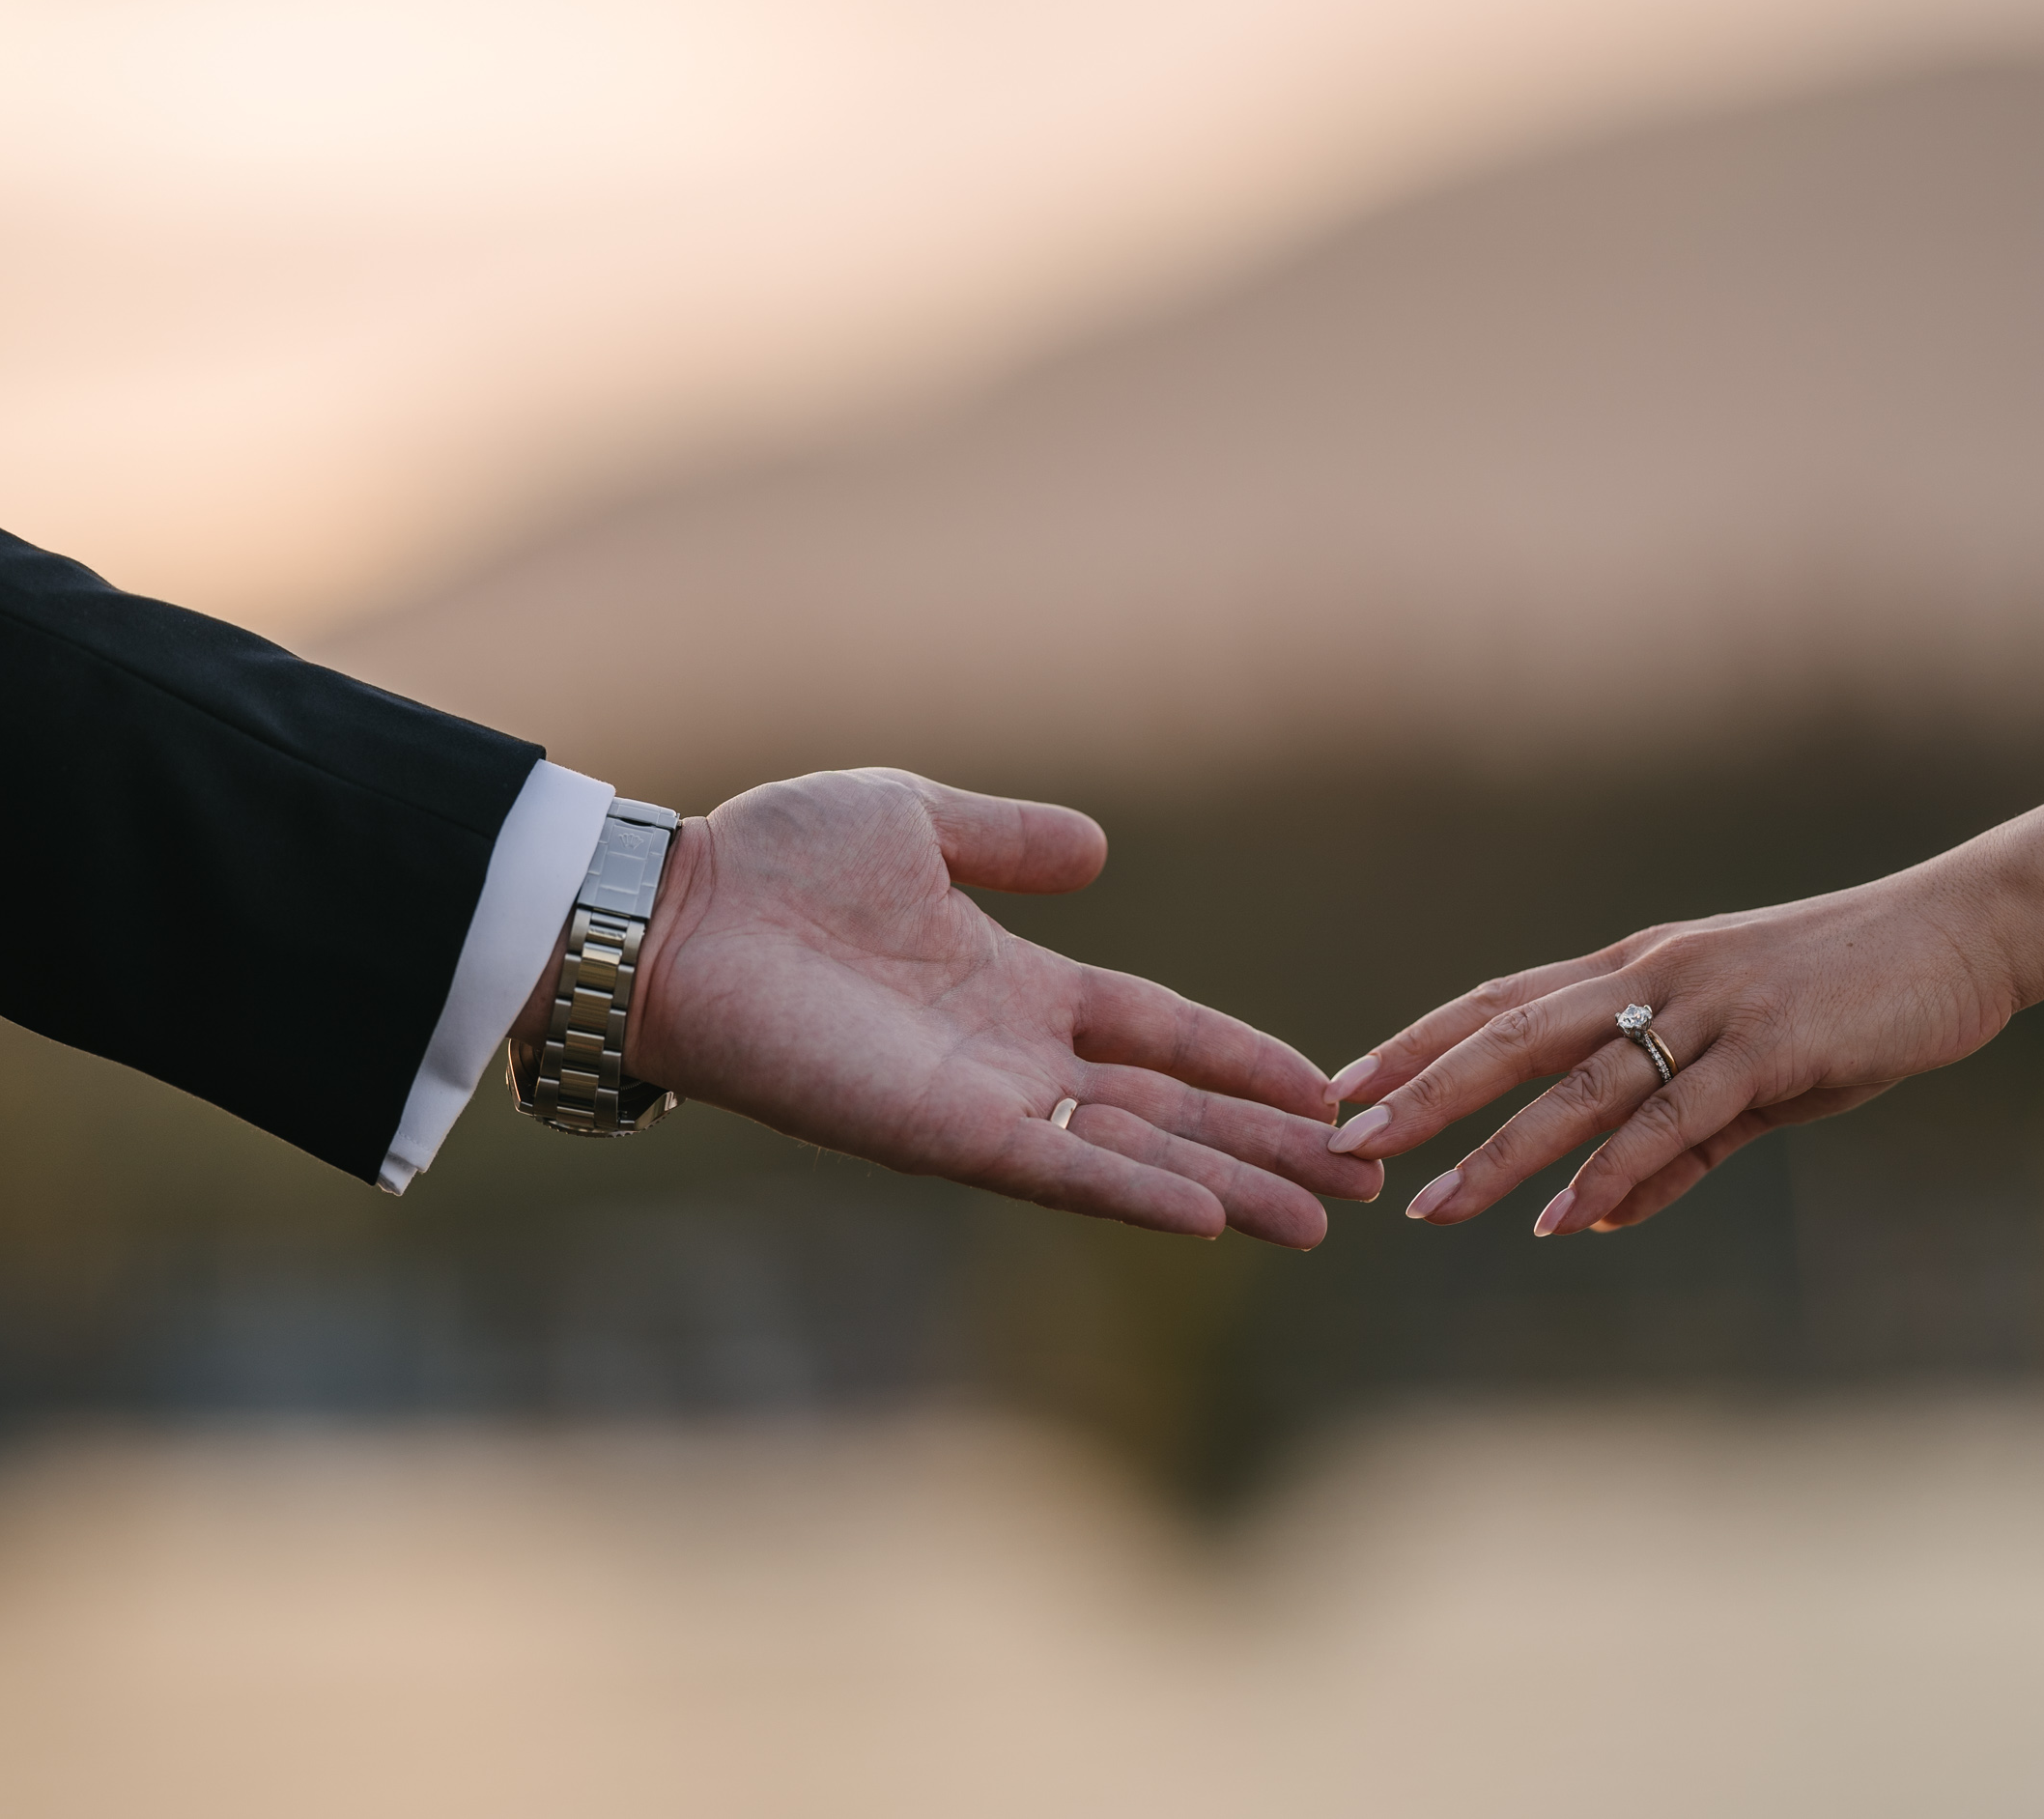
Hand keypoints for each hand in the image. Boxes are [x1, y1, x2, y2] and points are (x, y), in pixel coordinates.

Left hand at [585, 768, 1381, 1244]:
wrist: (675, 917)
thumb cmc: (770, 864)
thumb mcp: (916, 822)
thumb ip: (1010, 841)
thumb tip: (1096, 850)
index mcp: (1017, 986)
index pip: (1159, 1033)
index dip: (1243, 1060)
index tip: (1326, 1089)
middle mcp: (1013, 1060)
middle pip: (1172, 1112)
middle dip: (1269, 1147)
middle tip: (1368, 1181)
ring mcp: (985, 1105)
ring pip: (1138, 1154)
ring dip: (1233, 1186)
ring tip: (1327, 1220)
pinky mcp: (943, 1136)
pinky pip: (1060, 1173)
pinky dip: (1135, 1194)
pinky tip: (1209, 1215)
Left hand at [1322, 867, 2020, 1234]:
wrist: (1964, 936)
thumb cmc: (1858, 1000)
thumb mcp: (1755, 1076)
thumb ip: (1675, 1149)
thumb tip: (1593, 1219)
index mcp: (1640, 968)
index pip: (1502, 1001)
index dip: (1419, 1042)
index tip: (1344, 1085)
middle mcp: (1655, 975)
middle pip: (1509, 1033)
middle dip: (1421, 1091)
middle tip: (1344, 1141)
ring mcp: (1709, 1007)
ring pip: (1577, 1085)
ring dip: (1498, 1150)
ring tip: (1432, 1208)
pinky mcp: (1768, 1048)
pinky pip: (1672, 1118)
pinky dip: (1614, 1171)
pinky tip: (1565, 1220)